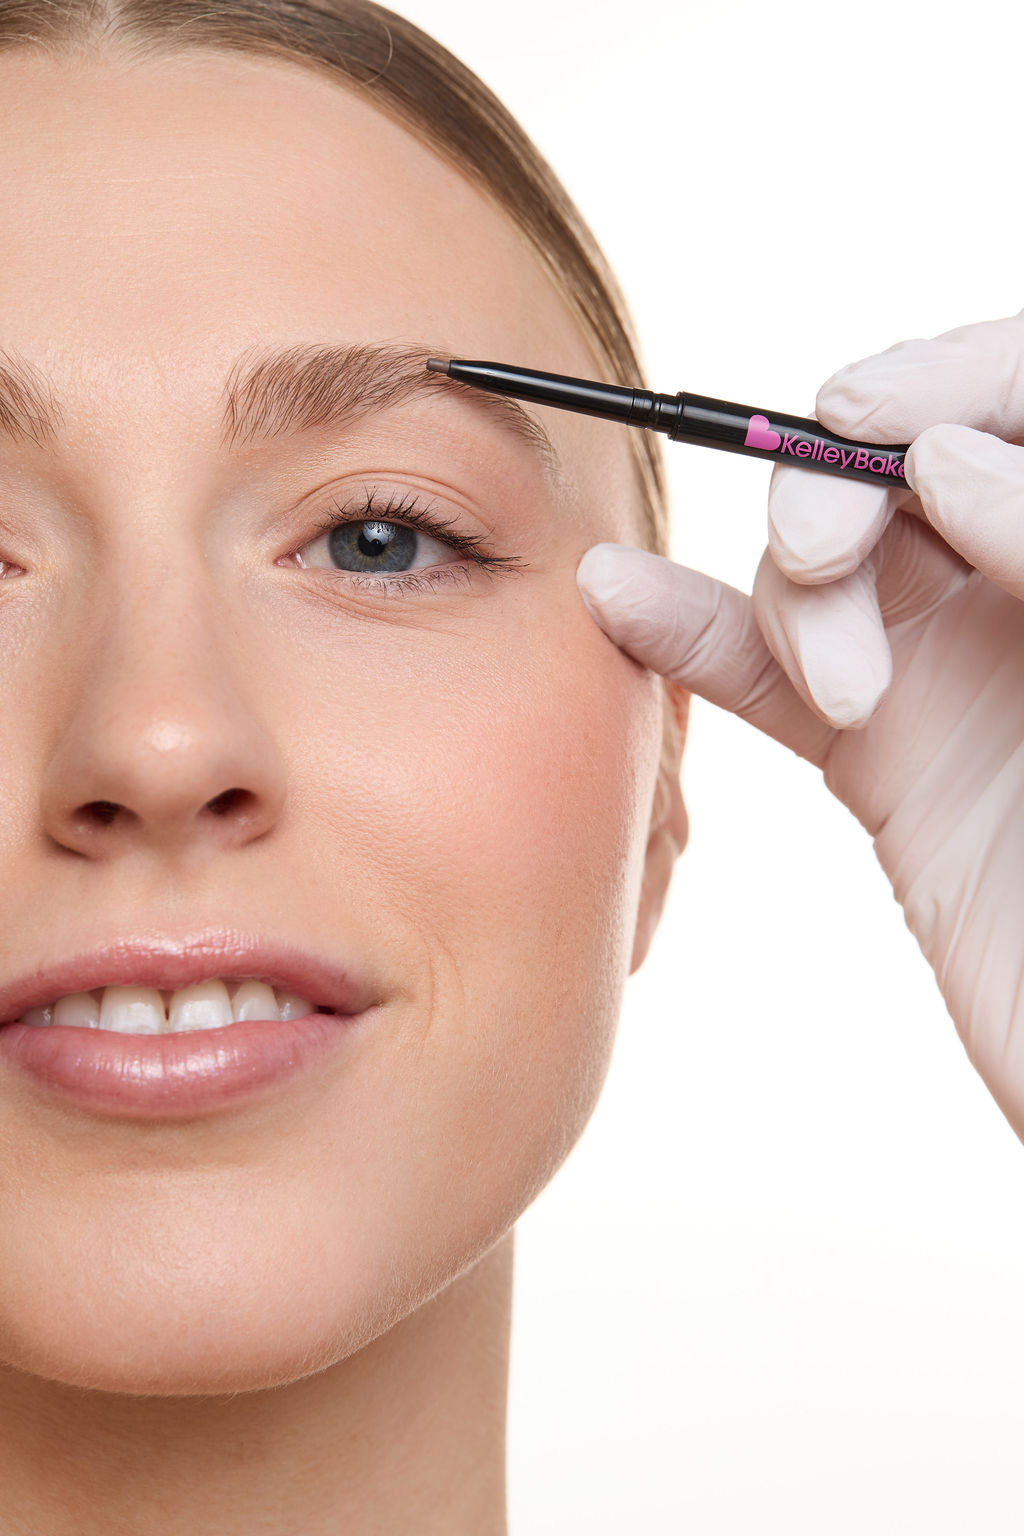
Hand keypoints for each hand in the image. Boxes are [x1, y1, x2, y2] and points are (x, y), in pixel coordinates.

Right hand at [577, 309, 1023, 1143]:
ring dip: (792, 600)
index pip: (1019, 395)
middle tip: (819, 560)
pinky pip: (772, 679)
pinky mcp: (886, 759)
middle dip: (836, 490)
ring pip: (825, 568)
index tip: (870, 420)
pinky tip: (624, 599)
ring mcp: (951, 671)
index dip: (945, 377)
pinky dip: (692, 635)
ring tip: (842, 697)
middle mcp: (1020, 589)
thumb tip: (934, 462)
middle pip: (898, 466)